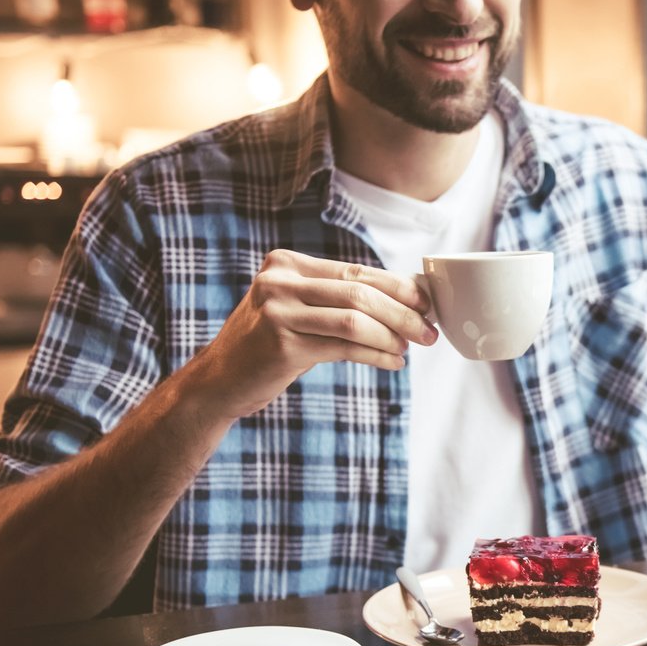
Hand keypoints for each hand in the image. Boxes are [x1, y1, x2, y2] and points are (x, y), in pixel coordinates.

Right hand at [186, 249, 437, 420]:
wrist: (218, 381)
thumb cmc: (268, 345)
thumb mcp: (297, 309)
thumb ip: (338, 298)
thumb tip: (405, 299)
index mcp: (287, 264)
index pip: (357, 270)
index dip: (398, 287)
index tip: (426, 303)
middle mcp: (280, 281)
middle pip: (361, 292)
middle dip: (403, 313)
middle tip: (429, 332)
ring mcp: (277, 312)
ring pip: (356, 319)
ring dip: (392, 336)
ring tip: (408, 349)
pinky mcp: (281, 345)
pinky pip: (344, 348)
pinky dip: (376, 355)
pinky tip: (392, 362)